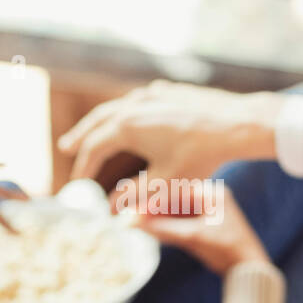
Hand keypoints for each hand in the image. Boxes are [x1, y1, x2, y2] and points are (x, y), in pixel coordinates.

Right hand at [58, 81, 283, 182]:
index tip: (78, 184)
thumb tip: (111, 210)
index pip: (94, 148)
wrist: (236, 124)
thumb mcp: (165, 183)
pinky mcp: (169, 92)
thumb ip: (135, 196)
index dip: (83, 168)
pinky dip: (128, 108)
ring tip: (94, 129)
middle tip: (66, 147)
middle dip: (81, 136)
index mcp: (126, 126)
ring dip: (102, 120)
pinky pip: (140, 99)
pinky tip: (131, 111)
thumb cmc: (200, 155)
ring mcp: (151, 95)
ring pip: (117, 107)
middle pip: (98, 122)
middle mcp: (133, 106)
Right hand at [127, 182, 267, 274]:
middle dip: (151, 210)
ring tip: (136, 224)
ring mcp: (208, 213)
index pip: (174, 192)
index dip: (151, 201)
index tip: (132, 209)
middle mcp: (209, 198)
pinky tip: (151, 231)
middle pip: (173, 201)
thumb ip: (164, 229)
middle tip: (129, 216)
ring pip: (175, 213)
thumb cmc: (228, 249)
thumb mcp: (193, 237)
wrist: (249, 269)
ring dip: (157, 219)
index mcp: (211, 192)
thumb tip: (134, 223)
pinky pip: (180, 223)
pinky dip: (166, 227)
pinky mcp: (205, 227)